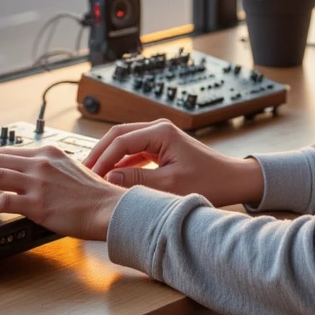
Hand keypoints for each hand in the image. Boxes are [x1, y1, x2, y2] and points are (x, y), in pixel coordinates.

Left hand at [0, 144, 123, 240]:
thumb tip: (27, 182)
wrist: (111, 209)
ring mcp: (39, 181)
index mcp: (48, 153)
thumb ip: (48, 171)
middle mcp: (41, 162)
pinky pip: (1, 201)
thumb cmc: (96, 196)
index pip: (5, 152)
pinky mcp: (38, 202)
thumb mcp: (71, 171)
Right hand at [85, 119, 263, 206]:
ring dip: (109, 159)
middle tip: (83, 172)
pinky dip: (121, 163)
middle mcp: (158, 129)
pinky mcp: (161, 147)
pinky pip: (134, 152)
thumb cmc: (208, 181)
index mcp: (160, 131)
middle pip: (117, 136)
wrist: (232, 180)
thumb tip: (110, 179)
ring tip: (92, 176)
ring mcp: (159, 137)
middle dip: (100, 154)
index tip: (89, 175)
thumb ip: (137, 180)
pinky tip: (111, 178)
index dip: (102, 158)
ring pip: (124, 143)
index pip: (120, 140)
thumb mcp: (170, 185)